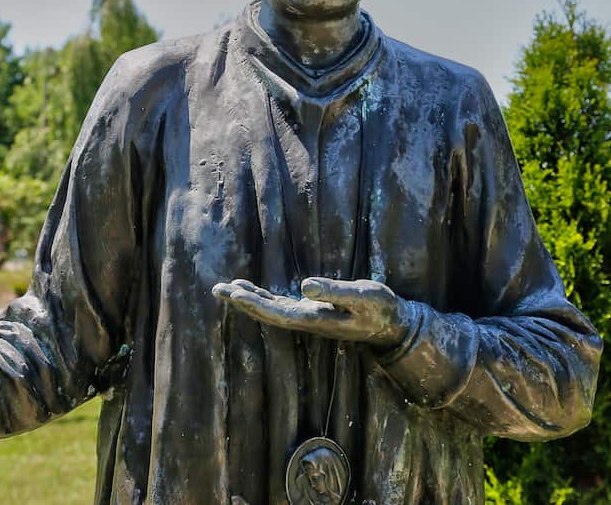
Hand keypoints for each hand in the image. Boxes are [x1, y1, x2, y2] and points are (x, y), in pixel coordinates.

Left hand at [213, 277, 412, 348]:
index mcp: (316, 319)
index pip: (277, 313)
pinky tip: (253, 291)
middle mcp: (308, 321)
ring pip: (272, 310)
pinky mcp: (314, 312)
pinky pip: (281, 306)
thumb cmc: (380, 308)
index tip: (234, 293)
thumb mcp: (363, 295)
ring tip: (226, 288)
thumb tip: (304, 286)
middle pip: (268, 314)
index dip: (254, 304)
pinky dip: (264, 298)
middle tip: (217, 289)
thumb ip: (335, 292)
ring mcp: (310, 318)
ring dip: (249, 300)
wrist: (392, 324)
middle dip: (243, 302)